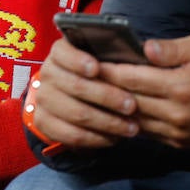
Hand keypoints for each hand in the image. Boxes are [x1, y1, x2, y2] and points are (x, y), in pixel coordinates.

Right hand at [26, 37, 140, 149]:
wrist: (66, 95)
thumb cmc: (95, 74)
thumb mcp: (102, 58)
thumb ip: (114, 55)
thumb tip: (146, 50)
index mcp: (59, 52)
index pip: (64, 53)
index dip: (78, 61)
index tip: (96, 68)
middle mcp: (47, 74)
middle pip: (76, 86)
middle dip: (107, 97)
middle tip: (132, 106)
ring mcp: (43, 99)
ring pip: (77, 113)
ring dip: (107, 122)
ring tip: (131, 127)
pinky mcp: (44, 123)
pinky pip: (72, 135)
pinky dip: (96, 139)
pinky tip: (114, 138)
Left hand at [100, 33, 189, 150]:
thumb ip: (172, 49)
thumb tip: (144, 48)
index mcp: (181, 86)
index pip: (133, 79)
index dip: (109, 71)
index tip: (90, 63)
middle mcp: (177, 113)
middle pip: (129, 101)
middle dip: (106, 89)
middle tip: (87, 77)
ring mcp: (179, 132)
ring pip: (135, 121)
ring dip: (116, 109)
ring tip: (98, 93)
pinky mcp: (182, 142)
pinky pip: (149, 133)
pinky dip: (133, 122)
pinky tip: (122, 109)